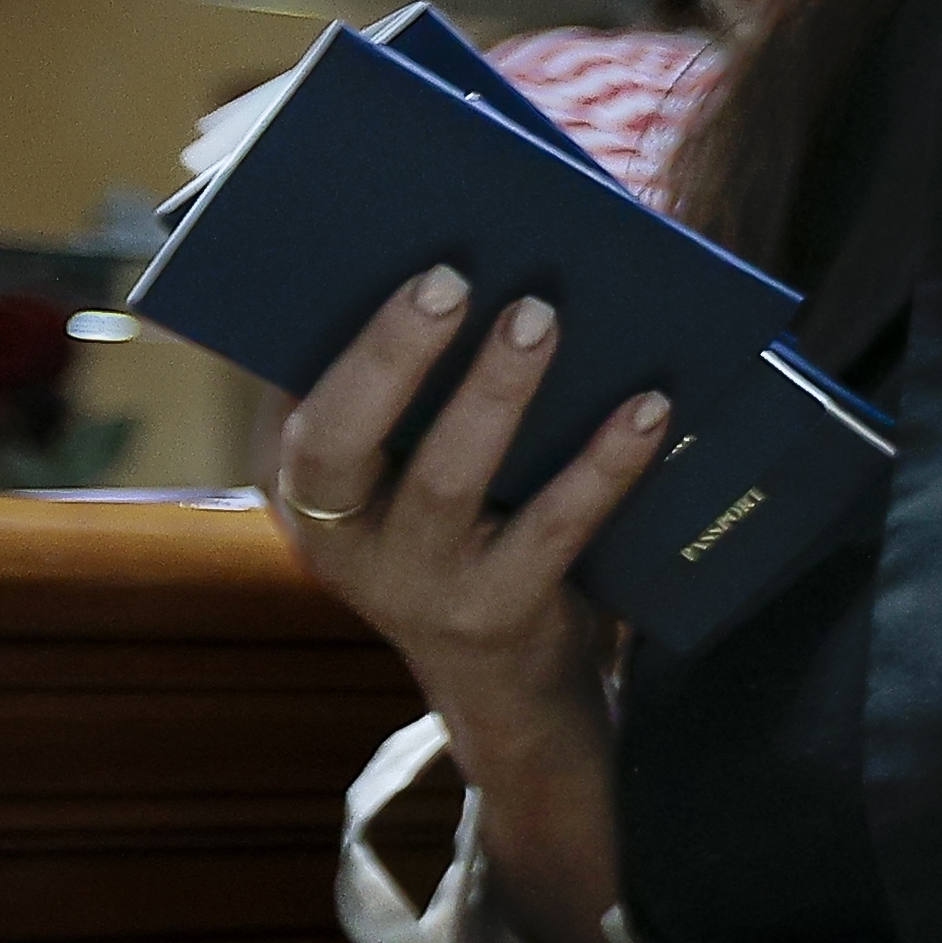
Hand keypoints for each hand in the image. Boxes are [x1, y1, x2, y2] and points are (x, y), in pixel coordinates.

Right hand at [267, 264, 669, 726]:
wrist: (502, 682)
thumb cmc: (455, 535)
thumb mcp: (399, 478)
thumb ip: (404, 394)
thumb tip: (465, 262)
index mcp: (299, 487)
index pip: (293, 402)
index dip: (330, 334)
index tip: (378, 260)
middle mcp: (337, 541)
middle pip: (338, 443)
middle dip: (388, 356)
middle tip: (447, 278)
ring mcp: (415, 585)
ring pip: (446, 480)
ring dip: (496, 391)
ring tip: (540, 315)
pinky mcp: (498, 612)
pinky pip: (556, 527)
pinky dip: (604, 462)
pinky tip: (647, 406)